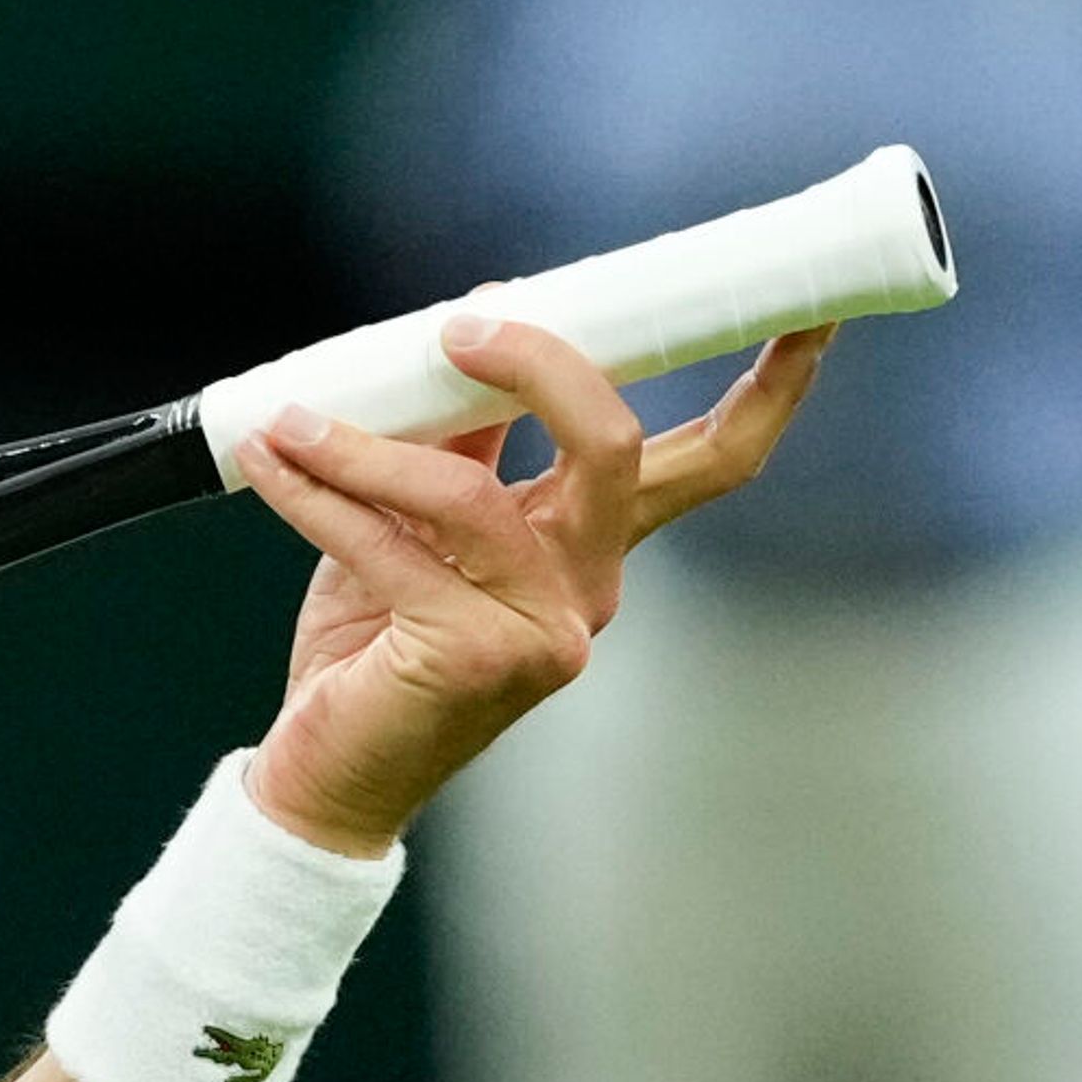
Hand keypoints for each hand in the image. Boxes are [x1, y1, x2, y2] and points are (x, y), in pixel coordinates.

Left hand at [232, 316, 833, 855]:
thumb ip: (453, 442)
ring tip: (292, 421)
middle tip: (462, 323)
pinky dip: (318, 496)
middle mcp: (588, 588)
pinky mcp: (472, 658)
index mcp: (596, 547)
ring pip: (468, 493)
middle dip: (545, 364)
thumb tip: (467, 332)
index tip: (808, 308)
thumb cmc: (374, 647)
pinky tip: (273, 462)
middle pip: (612, 447)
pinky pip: (388, 546)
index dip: (768, 386)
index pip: (709, 459)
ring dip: (365, 444)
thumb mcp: (418, 527)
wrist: (326, 773)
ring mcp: (541, 630)